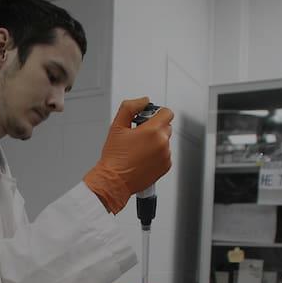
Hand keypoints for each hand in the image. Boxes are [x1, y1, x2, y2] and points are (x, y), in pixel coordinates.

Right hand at [83, 97, 173, 212]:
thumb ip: (130, 107)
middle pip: (166, 126)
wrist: (114, 181)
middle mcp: (162, 142)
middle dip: (154, 128)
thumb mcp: (116, 126)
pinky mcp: (166, 166)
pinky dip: (157, 155)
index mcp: (152, 131)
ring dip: (155, 142)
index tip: (148, 118)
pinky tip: (142, 158)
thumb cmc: (114, 158)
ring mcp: (166, 155)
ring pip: (165, 141)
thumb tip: (143, 101)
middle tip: (139, 135)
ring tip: (138, 150)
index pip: (167, 112)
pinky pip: (165, 155)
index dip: (157, 113)